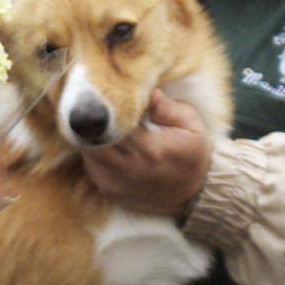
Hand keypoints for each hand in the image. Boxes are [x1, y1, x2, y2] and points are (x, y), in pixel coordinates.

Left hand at [79, 91, 211, 216]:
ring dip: (92, 140)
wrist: (196, 193)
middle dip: (93, 125)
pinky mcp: (112, 193)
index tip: (110, 98)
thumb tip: (148, 91)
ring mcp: (117, 184)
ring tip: (103, 129)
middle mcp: (130, 169)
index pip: (112, 124)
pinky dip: (95, 157)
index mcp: (150, 149)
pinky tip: (109, 148)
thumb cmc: (193, 153)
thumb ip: (167, 107)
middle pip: (92, 141)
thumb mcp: (191, 124)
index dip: (107, 109)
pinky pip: (92, 169)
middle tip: (99, 111)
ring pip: (88, 155)